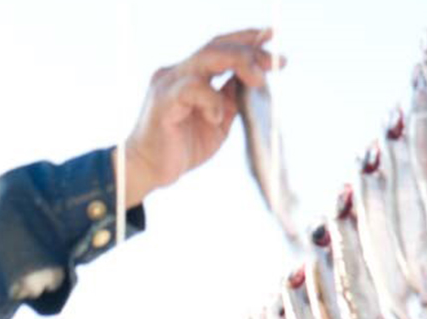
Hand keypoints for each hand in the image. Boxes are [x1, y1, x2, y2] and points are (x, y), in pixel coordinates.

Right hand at [119, 28, 283, 207]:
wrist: (149, 171)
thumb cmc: (181, 147)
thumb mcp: (217, 121)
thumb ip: (231, 99)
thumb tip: (255, 81)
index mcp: (189, 75)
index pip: (220, 47)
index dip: (247, 40)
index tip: (272, 38)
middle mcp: (177, 72)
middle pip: (216, 46)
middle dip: (250, 50)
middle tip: (276, 63)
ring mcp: (168, 84)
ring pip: (207, 58)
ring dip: (239, 63)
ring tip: (258, 80)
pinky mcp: (163, 101)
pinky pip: (193, 89)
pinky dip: (212, 101)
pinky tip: (217, 118)